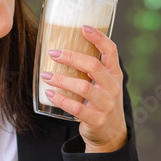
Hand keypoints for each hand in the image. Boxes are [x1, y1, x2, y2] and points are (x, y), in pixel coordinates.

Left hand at [42, 25, 127, 152]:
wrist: (111, 133)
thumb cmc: (102, 101)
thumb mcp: (105, 83)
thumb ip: (93, 68)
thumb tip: (64, 47)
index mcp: (114, 74)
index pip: (111, 51)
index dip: (99, 38)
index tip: (83, 27)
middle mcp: (112, 87)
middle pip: (94, 66)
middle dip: (72, 57)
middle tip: (53, 53)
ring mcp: (105, 104)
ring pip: (83, 87)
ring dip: (62, 80)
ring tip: (46, 75)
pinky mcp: (96, 119)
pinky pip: (76, 108)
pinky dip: (61, 99)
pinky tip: (49, 93)